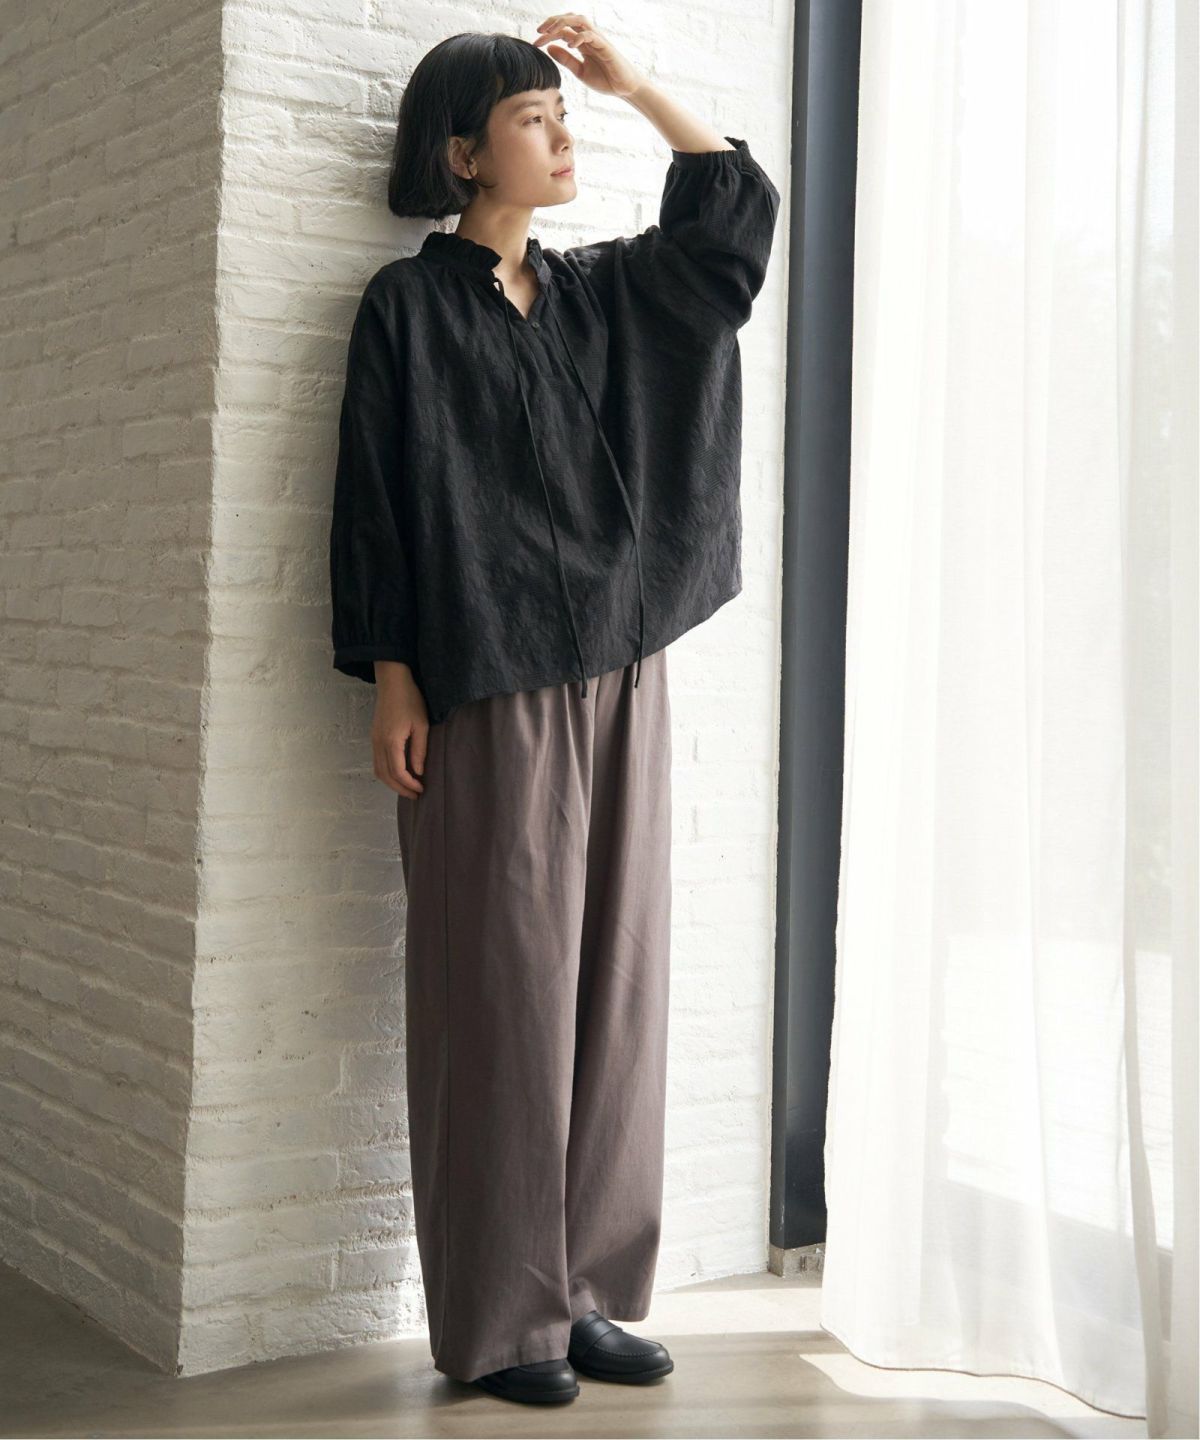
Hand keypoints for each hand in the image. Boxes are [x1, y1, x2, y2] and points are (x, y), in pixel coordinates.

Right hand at [372, 663, 427, 799]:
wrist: (392, 682)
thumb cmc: (410, 700)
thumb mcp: (422, 725)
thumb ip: (419, 750)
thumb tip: (418, 772)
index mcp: (391, 741)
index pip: (398, 772)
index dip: (409, 784)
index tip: (421, 789)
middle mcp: (378, 743)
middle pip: (385, 775)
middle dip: (400, 788)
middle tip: (415, 795)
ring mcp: (374, 740)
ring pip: (378, 770)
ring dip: (392, 783)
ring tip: (407, 787)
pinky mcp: (374, 737)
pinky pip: (377, 761)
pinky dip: (386, 773)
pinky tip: (399, 773)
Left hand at [532, 14, 648, 97]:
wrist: (624, 89)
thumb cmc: (605, 79)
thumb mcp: (580, 71)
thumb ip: (566, 60)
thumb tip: (549, 48)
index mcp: (582, 43)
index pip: (562, 31)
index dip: (547, 34)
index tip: (535, 44)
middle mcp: (588, 37)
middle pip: (568, 19)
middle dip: (552, 22)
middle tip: (538, 31)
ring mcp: (597, 39)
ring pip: (579, 20)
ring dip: (563, 22)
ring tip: (550, 31)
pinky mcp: (605, 46)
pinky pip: (590, 35)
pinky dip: (579, 37)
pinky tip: (570, 45)